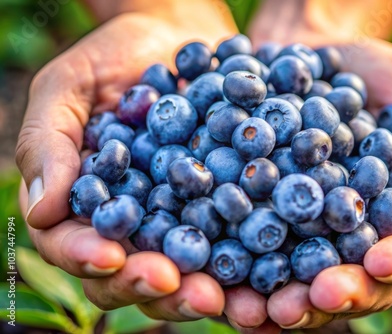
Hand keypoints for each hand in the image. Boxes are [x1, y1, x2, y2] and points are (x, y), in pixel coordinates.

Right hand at [16, 12, 277, 330]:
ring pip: (185, 271)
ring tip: (225, 298)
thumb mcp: (69, 87)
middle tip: (183, 291)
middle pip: (133, 273)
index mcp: (84, 204)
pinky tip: (269, 273)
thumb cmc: (112, 58)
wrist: (176, 36)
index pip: (74, 244)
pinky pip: (234, 240)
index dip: (87, 256)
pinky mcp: (223, 207)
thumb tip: (41, 210)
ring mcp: (179, 219)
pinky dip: (250, 262)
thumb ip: (48, 143)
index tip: (110, 257)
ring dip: (204, 291)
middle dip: (155, 286)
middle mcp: (133, 224)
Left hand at [248, 29, 391, 328]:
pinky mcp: (259, 215)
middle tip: (309, 302)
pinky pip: (248, 246)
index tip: (379, 263)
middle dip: (332, 294)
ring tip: (259, 311)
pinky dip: (235, 264)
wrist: (311, 53)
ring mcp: (304, 231)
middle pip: (350, 278)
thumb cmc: (377, 73)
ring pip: (296, 277)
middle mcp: (353, 235)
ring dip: (278, 298)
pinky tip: (219, 275)